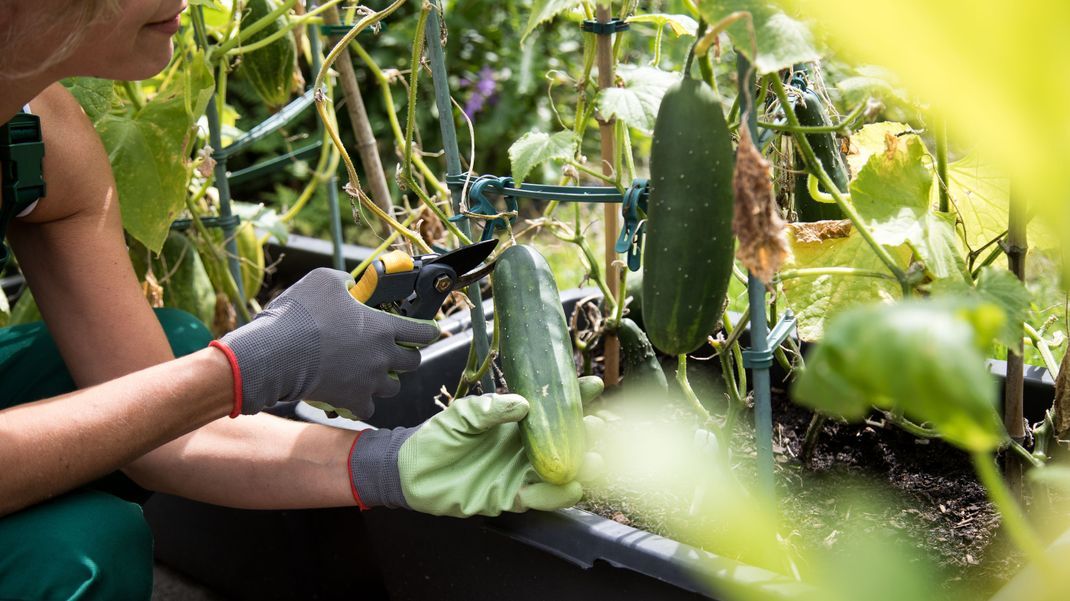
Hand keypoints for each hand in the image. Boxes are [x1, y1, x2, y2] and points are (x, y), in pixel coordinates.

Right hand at [212, 268, 439, 415]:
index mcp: (383, 327)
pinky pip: (369, 409)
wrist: (277, 353)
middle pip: (413, 362)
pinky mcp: (351, 401)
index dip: (428, 330)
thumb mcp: (324, 281)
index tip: (430, 331)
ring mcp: (369, 381)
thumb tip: (351, 286)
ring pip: (393, 387)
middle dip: (408, 356)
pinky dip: (364, 404)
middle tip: (395, 351)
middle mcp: (382, 356)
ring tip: (373, 373)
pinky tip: (354, 396)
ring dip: (387, 380)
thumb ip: (346, 282)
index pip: (423, 332)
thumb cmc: (301, 313)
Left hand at [348, 394, 582, 516]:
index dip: (575, 397)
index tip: (594, 385)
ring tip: (594, 460)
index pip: (552, 408)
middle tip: (597, 425)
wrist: (412, 471)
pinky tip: (572, 487)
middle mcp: (523, 447)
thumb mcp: (461, 415)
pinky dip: (557, 495)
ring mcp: (519, 472)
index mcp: (516, 423)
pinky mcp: (510, 497)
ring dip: (580, 466)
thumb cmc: (437, 438)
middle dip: (586, 433)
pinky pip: (540, 499)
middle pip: (564, 440)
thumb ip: (489, 409)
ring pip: (559, 471)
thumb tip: (522, 404)